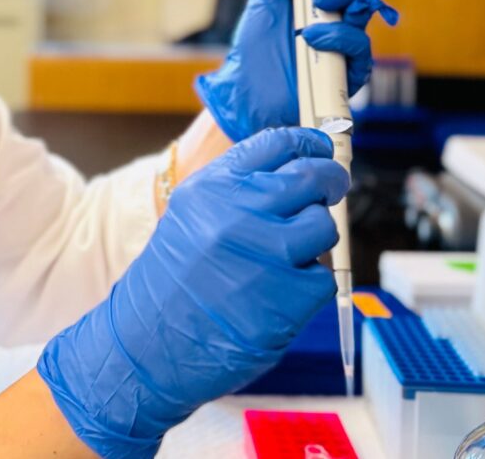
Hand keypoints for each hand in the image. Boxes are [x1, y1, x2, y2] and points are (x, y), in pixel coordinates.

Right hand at [37, 128, 348, 458]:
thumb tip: (297, 166)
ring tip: (286, 257)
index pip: (280, 142)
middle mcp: (242, 211)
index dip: (309, 143)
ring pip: (324, 226)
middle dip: (329, 181)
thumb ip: (239, 187)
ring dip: (315, 240)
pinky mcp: (291, 295)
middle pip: (312, 177)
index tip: (321, 150)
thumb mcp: (193, 212)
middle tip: (331, 189)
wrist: (153, 341)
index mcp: (216, 185)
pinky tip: (279, 293)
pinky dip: (309, 285)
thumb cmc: (175, 278)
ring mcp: (269, 253)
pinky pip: (323, 276)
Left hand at [194, 0, 397, 141]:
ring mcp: (344, 45)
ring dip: (337, 16)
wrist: (246, 90)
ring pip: (365, 15)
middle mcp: (337, 19)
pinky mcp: (348, 73)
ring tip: (306, 30)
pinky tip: (314, 42)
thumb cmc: (253, 46)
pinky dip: (340, 41)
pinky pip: (362, 51)